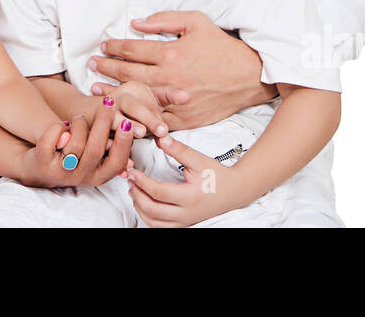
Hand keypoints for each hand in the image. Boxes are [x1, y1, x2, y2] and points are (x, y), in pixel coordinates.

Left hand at [16, 102, 133, 189]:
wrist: (38, 165)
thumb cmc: (72, 154)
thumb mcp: (92, 155)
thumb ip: (110, 147)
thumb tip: (137, 137)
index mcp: (97, 176)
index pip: (116, 162)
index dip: (123, 143)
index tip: (128, 123)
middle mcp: (80, 178)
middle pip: (95, 150)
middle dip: (103, 123)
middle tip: (108, 103)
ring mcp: (61, 173)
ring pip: (75, 144)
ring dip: (78, 124)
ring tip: (78, 118)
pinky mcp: (42, 164)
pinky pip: (51, 141)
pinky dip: (57, 127)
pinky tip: (61, 125)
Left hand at [88, 11, 275, 129]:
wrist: (249, 76)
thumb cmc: (222, 47)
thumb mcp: (197, 22)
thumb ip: (165, 20)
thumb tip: (137, 23)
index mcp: (171, 54)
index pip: (133, 49)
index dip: (115, 47)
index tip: (104, 45)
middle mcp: (170, 78)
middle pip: (128, 73)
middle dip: (106, 68)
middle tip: (92, 64)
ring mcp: (175, 100)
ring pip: (136, 98)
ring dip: (114, 93)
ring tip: (97, 90)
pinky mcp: (183, 118)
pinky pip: (155, 120)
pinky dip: (137, 117)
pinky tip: (124, 114)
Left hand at [126, 135, 241, 227]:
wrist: (234, 190)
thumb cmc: (217, 175)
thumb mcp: (198, 159)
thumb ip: (178, 150)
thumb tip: (160, 138)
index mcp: (190, 196)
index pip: (158, 192)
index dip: (142, 182)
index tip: (133, 172)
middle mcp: (186, 213)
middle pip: (152, 210)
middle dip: (137, 195)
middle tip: (130, 181)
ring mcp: (185, 221)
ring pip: (154, 222)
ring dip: (140, 208)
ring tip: (134, 191)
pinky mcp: (184, 224)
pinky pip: (161, 226)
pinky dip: (148, 216)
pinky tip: (144, 203)